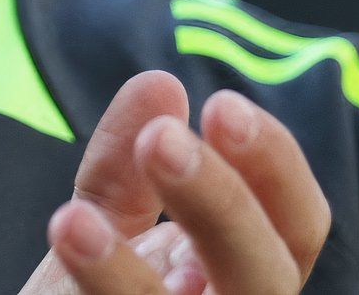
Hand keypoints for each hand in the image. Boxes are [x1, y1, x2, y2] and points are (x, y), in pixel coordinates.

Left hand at [13, 70, 330, 294]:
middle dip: (221, 205)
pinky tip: (62, 251)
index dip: (274, 167)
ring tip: (71, 220)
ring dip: (125, 280)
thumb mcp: (100, 226)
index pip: (296, 225)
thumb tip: (159, 83)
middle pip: (266, 274)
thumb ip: (121, 164)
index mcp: (239, 273)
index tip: (218, 106)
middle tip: (160, 141)